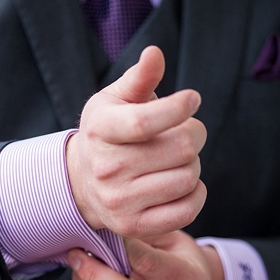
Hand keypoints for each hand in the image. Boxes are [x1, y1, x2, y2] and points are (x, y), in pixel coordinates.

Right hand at [66, 45, 207, 238]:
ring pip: (187, 177)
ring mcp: (119, 201)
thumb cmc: (109, 133)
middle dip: (194, 134)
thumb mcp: (116, 100)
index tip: (192, 99)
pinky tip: (185, 182)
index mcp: (100, 130)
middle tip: (189, 132)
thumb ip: (139, 78)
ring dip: (194, 164)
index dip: (177, 108)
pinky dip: (196, 193)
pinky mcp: (134, 226)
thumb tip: (155, 53)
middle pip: (180, 148)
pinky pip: (187, 210)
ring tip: (180, 158)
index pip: (144, 121)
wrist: (82, 182)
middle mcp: (106, 168)